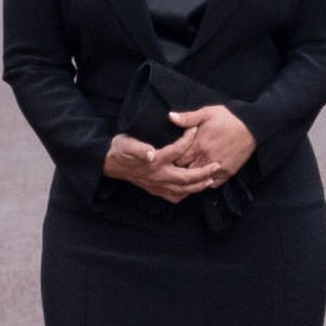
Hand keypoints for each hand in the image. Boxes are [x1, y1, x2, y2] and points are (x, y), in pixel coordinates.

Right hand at [103, 129, 220, 203]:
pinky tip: (191, 191)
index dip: (188, 139)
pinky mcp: (154, 189)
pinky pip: (173, 196)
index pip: (177, 150)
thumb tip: (150, 154)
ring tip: (210, 180)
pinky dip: (185, 194)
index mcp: (155, 162)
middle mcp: (159, 176)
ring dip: (198, 186)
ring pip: (182, 189)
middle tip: (216, 166)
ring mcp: (157, 185)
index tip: (196, 129)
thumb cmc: (119, 151)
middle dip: (203, 172)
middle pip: (186, 177)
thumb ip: (138, 149)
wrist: (108, 164)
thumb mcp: (126, 144)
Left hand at [167, 105, 256, 181]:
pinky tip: (202, 176)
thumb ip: (188, 118)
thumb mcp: (207, 113)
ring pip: (198, 180)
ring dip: (192, 177)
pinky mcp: (228, 172)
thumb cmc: (228, 118)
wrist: (252, 126)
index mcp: (199, 145)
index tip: (172, 156)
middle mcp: (207, 159)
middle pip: (186, 171)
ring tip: (187, 173)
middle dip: (181, 169)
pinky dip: (206, 182)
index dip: (173, 158)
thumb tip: (170, 116)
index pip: (178, 159)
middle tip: (178, 166)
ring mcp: (218, 167)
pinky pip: (212, 184)